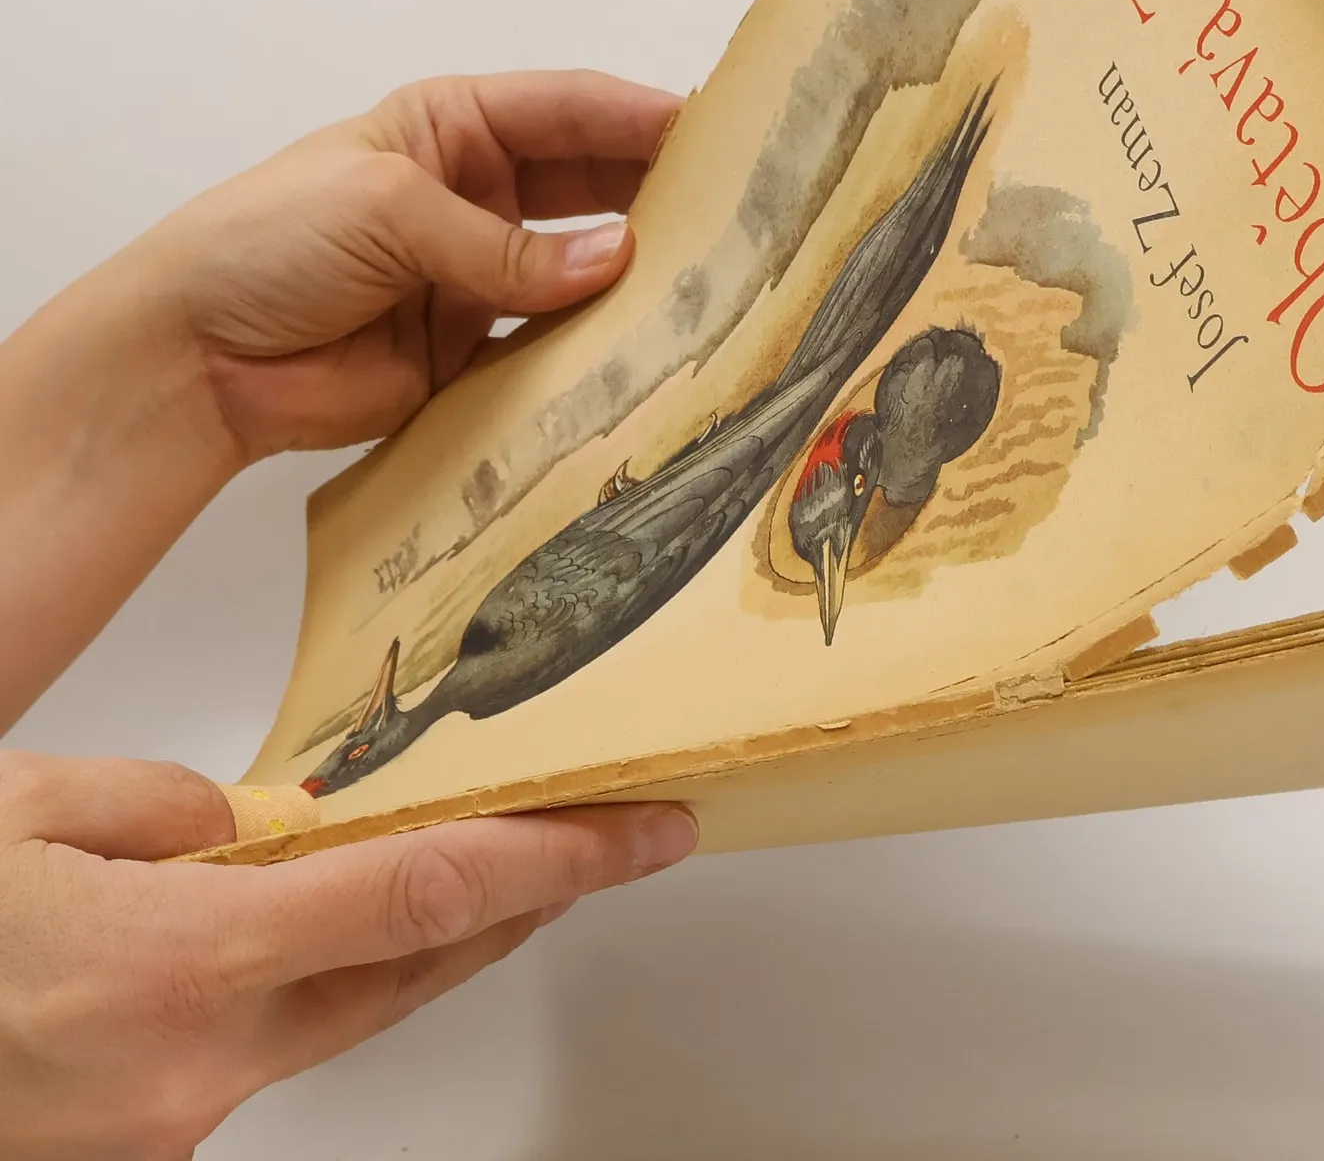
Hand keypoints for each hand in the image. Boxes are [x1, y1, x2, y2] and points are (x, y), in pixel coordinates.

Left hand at [0, 68, 677, 728]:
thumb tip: (618, 263)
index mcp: (453, 127)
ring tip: (715, 282)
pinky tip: (651, 351)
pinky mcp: (476, 354)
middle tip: (744, 210)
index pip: (570, 110)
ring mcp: (482, 275)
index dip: (645, 116)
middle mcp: (479, 194)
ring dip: (638, 276)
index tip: (726, 130)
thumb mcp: (390, 212)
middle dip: (662, 194)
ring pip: (584, 269)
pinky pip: (555, 347)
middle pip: (594, 185)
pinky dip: (597, 350)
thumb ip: (506, 246)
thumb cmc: (266, 243)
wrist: (191, 360)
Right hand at [0, 751, 696, 1156]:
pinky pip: (267, 1044)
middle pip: (417, 965)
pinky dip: (319, 979)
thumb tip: (259, 824)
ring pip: (349, 1011)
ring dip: (434, 938)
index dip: (557, 859)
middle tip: (611, 838)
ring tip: (505, 863)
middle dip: (529, 900)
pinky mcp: (140, 1145)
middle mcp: (193, 1067)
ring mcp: (168, 1126)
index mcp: (174, 965)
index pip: (425, 896)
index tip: (647, 830)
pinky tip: (325, 927)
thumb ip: (160, 808)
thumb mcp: (17, 812)